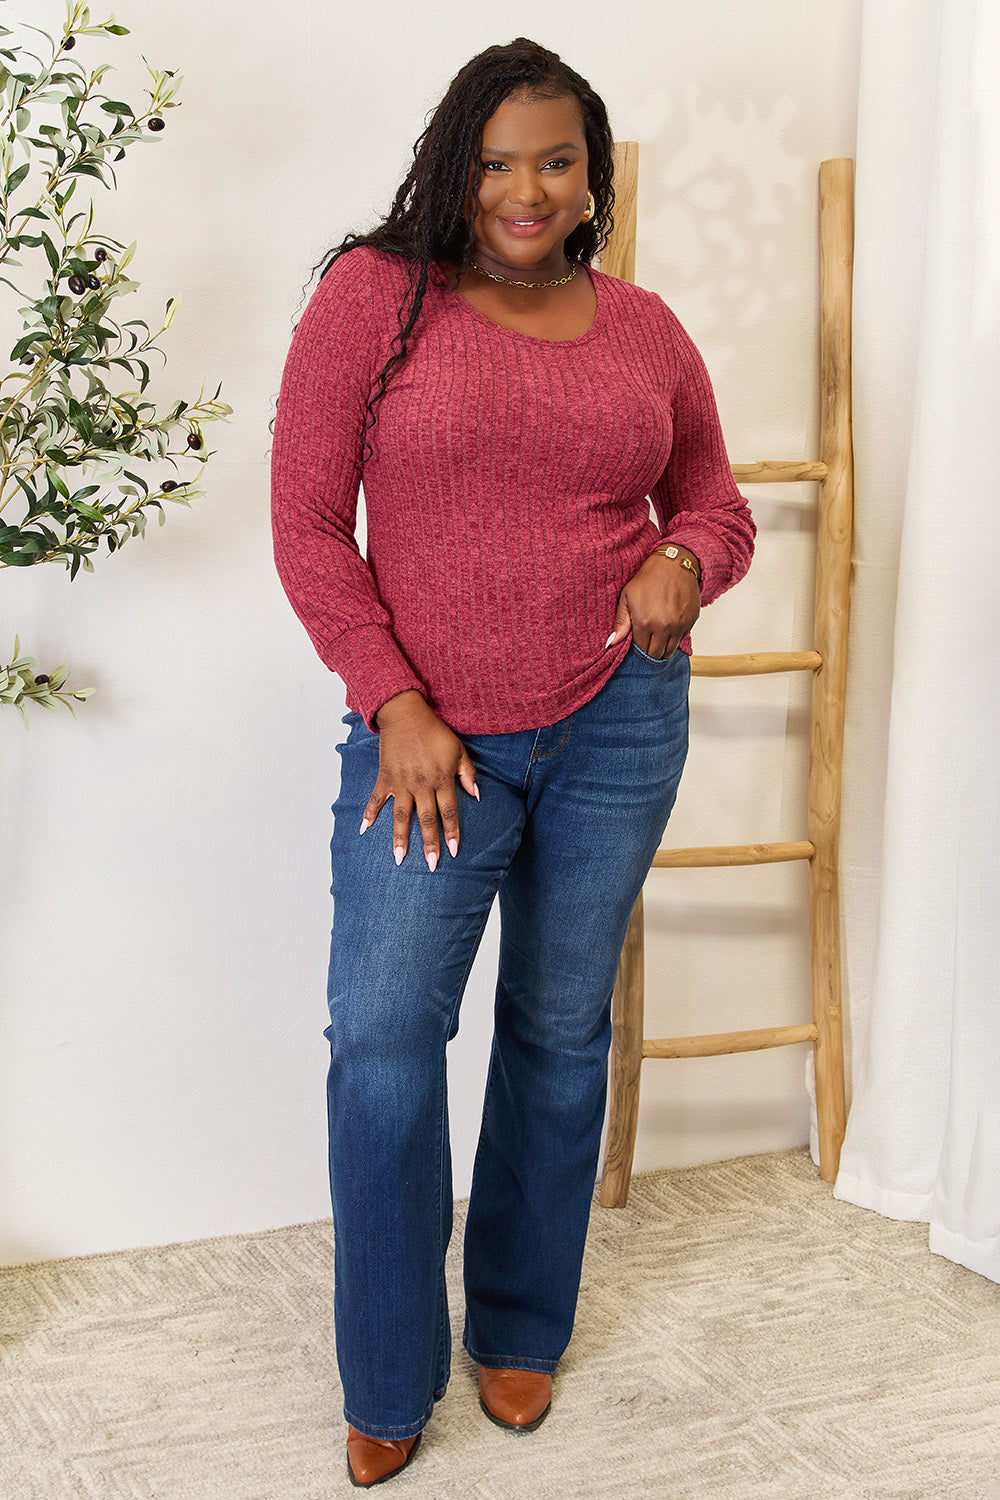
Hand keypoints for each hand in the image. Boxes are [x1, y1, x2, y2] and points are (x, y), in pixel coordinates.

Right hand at [360, 691, 478, 868]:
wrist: (405, 714)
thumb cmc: (434, 731)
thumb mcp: (458, 749)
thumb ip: (467, 773)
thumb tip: (477, 796)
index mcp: (441, 778)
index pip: (449, 811)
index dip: (452, 832)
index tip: (454, 851)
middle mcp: (421, 784)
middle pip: (427, 819)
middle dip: (430, 844)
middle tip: (431, 865)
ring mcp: (401, 782)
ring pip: (401, 816)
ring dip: (400, 838)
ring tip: (399, 859)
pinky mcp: (385, 777)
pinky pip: (376, 799)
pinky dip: (369, 814)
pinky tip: (364, 830)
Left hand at [605, 548, 700, 659]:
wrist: (673, 564)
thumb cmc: (648, 578)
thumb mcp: (627, 597)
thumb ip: (620, 622)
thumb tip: (611, 643)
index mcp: (645, 622)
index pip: (641, 649)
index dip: (637, 647)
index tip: (636, 640)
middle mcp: (664, 627)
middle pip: (655, 655)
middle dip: (649, 651)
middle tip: (646, 641)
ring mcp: (679, 626)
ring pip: (669, 651)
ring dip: (662, 648)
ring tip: (657, 637)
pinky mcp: (691, 621)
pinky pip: (681, 640)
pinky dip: (674, 639)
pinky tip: (668, 628)